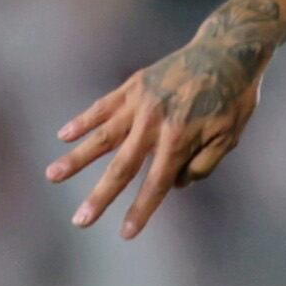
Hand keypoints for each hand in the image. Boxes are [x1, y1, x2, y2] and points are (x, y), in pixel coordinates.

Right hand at [46, 21, 268, 237]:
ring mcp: (140, 102)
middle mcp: (155, 123)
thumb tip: (175, 184)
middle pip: (122, 167)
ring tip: (52, 176)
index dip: (141, 210)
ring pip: (102, 135)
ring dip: (76, 158)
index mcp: (180, 139)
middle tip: (80, 221)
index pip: (156, 184)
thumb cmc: (233, 98)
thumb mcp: (229, 136)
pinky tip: (63, 135)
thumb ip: (203, 165)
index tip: (125, 234)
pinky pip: (103, 106)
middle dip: (100, 197)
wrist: (227, 51)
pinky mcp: (133, 85)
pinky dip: (83, 120)